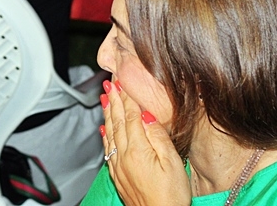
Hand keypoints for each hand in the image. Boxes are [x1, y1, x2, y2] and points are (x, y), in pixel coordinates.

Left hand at [101, 80, 189, 205]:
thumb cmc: (171, 197)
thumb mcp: (172, 164)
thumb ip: (158, 137)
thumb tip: (145, 115)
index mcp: (138, 149)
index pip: (130, 116)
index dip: (126, 97)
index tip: (121, 81)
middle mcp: (124, 155)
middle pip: (117, 121)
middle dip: (113, 100)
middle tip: (109, 83)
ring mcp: (119, 165)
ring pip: (110, 132)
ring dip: (107, 113)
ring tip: (105, 98)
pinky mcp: (118, 174)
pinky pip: (108, 148)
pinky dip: (105, 134)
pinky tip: (103, 128)